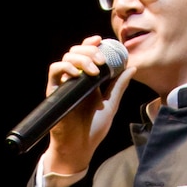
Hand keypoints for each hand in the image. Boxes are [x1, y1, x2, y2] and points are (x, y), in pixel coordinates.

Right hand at [43, 36, 136, 177]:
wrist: (79, 146)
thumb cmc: (94, 129)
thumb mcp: (111, 104)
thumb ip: (119, 86)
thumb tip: (131, 68)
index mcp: (89, 79)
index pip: (88, 54)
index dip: (93, 43)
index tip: (102, 40)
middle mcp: (75, 78)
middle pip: (77, 51)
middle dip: (90, 50)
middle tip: (102, 61)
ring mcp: (65, 83)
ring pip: (67, 57)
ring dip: (81, 58)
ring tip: (94, 70)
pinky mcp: (54, 90)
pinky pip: (55, 70)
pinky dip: (65, 67)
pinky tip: (77, 73)